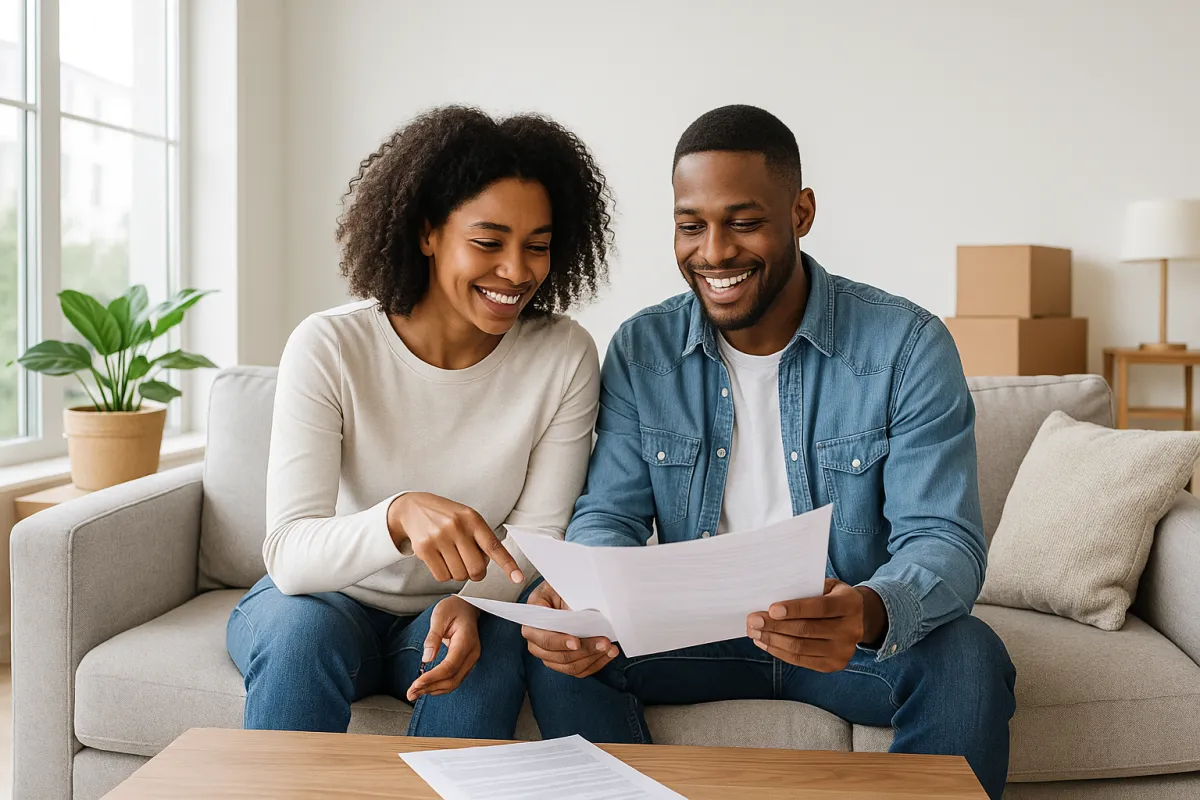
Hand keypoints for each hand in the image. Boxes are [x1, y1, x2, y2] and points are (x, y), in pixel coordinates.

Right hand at [387, 492, 522, 583]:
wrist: (413, 507)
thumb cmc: (446, 516)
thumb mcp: (466, 518)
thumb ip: (480, 538)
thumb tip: (489, 563)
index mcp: (472, 518)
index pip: (494, 546)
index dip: (508, 564)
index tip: (518, 578)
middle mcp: (457, 527)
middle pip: (476, 568)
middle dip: (476, 573)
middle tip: (469, 566)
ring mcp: (439, 537)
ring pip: (459, 575)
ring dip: (458, 573)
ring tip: (451, 557)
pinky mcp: (424, 548)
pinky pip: (442, 577)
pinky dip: (444, 574)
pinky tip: (439, 560)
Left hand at [406, 596, 480, 700]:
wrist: (467, 606)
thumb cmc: (453, 608)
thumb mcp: (439, 616)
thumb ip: (433, 637)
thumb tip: (426, 658)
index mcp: (466, 641)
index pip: (450, 667)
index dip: (432, 678)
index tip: (416, 684)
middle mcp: (472, 654)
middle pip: (452, 679)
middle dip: (430, 688)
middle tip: (410, 693)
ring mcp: (471, 659)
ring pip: (454, 682)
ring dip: (434, 690)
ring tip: (415, 692)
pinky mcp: (466, 662)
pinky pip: (454, 679)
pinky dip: (440, 685)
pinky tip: (427, 687)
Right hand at [521, 581, 617, 677]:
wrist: (561, 596)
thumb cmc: (559, 591)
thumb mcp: (559, 589)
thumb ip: (565, 603)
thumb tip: (580, 616)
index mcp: (532, 624)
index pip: (545, 639)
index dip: (560, 642)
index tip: (577, 642)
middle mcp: (536, 643)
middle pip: (560, 657)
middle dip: (585, 650)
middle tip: (604, 642)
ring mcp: (549, 656)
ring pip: (571, 666)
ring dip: (593, 658)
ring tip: (609, 647)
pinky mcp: (563, 663)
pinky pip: (579, 670)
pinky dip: (596, 663)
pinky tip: (608, 654)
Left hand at [746, 579, 884, 672]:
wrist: (860, 619)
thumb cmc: (833, 597)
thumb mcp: (827, 586)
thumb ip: (806, 589)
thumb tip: (772, 594)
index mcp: (850, 604)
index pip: (820, 607)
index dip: (795, 609)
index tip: (771, 609)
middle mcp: (851, 629)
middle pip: (807, 630)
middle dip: (775, 626)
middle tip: (753, 621)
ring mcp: (844, 650)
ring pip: (801, 647)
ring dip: (773, 640)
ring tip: (755, 633)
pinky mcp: (834, 664)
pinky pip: (801, 660)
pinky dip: (780, 652)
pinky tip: (766, 643)